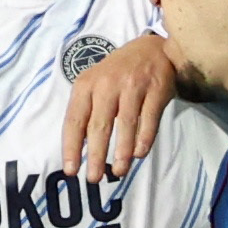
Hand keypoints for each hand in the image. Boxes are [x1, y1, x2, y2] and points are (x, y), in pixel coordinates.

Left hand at [60, 31, 185, 184]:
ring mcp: (133, 85)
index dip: (71, 147)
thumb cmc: (118, 74)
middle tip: (94, 178)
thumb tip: (78, 150)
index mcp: (86, 84)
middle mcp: (107, 84)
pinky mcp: (156, 89)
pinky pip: (149, 119)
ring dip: (121, 152)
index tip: (71, 170)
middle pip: (99, 125)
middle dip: (95, 155)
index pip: (74, 119)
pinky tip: (139, 154)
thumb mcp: (95, 85)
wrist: (152, 49)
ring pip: (125, 123)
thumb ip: (86, 112)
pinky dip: (144, 139)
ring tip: (118, 172)